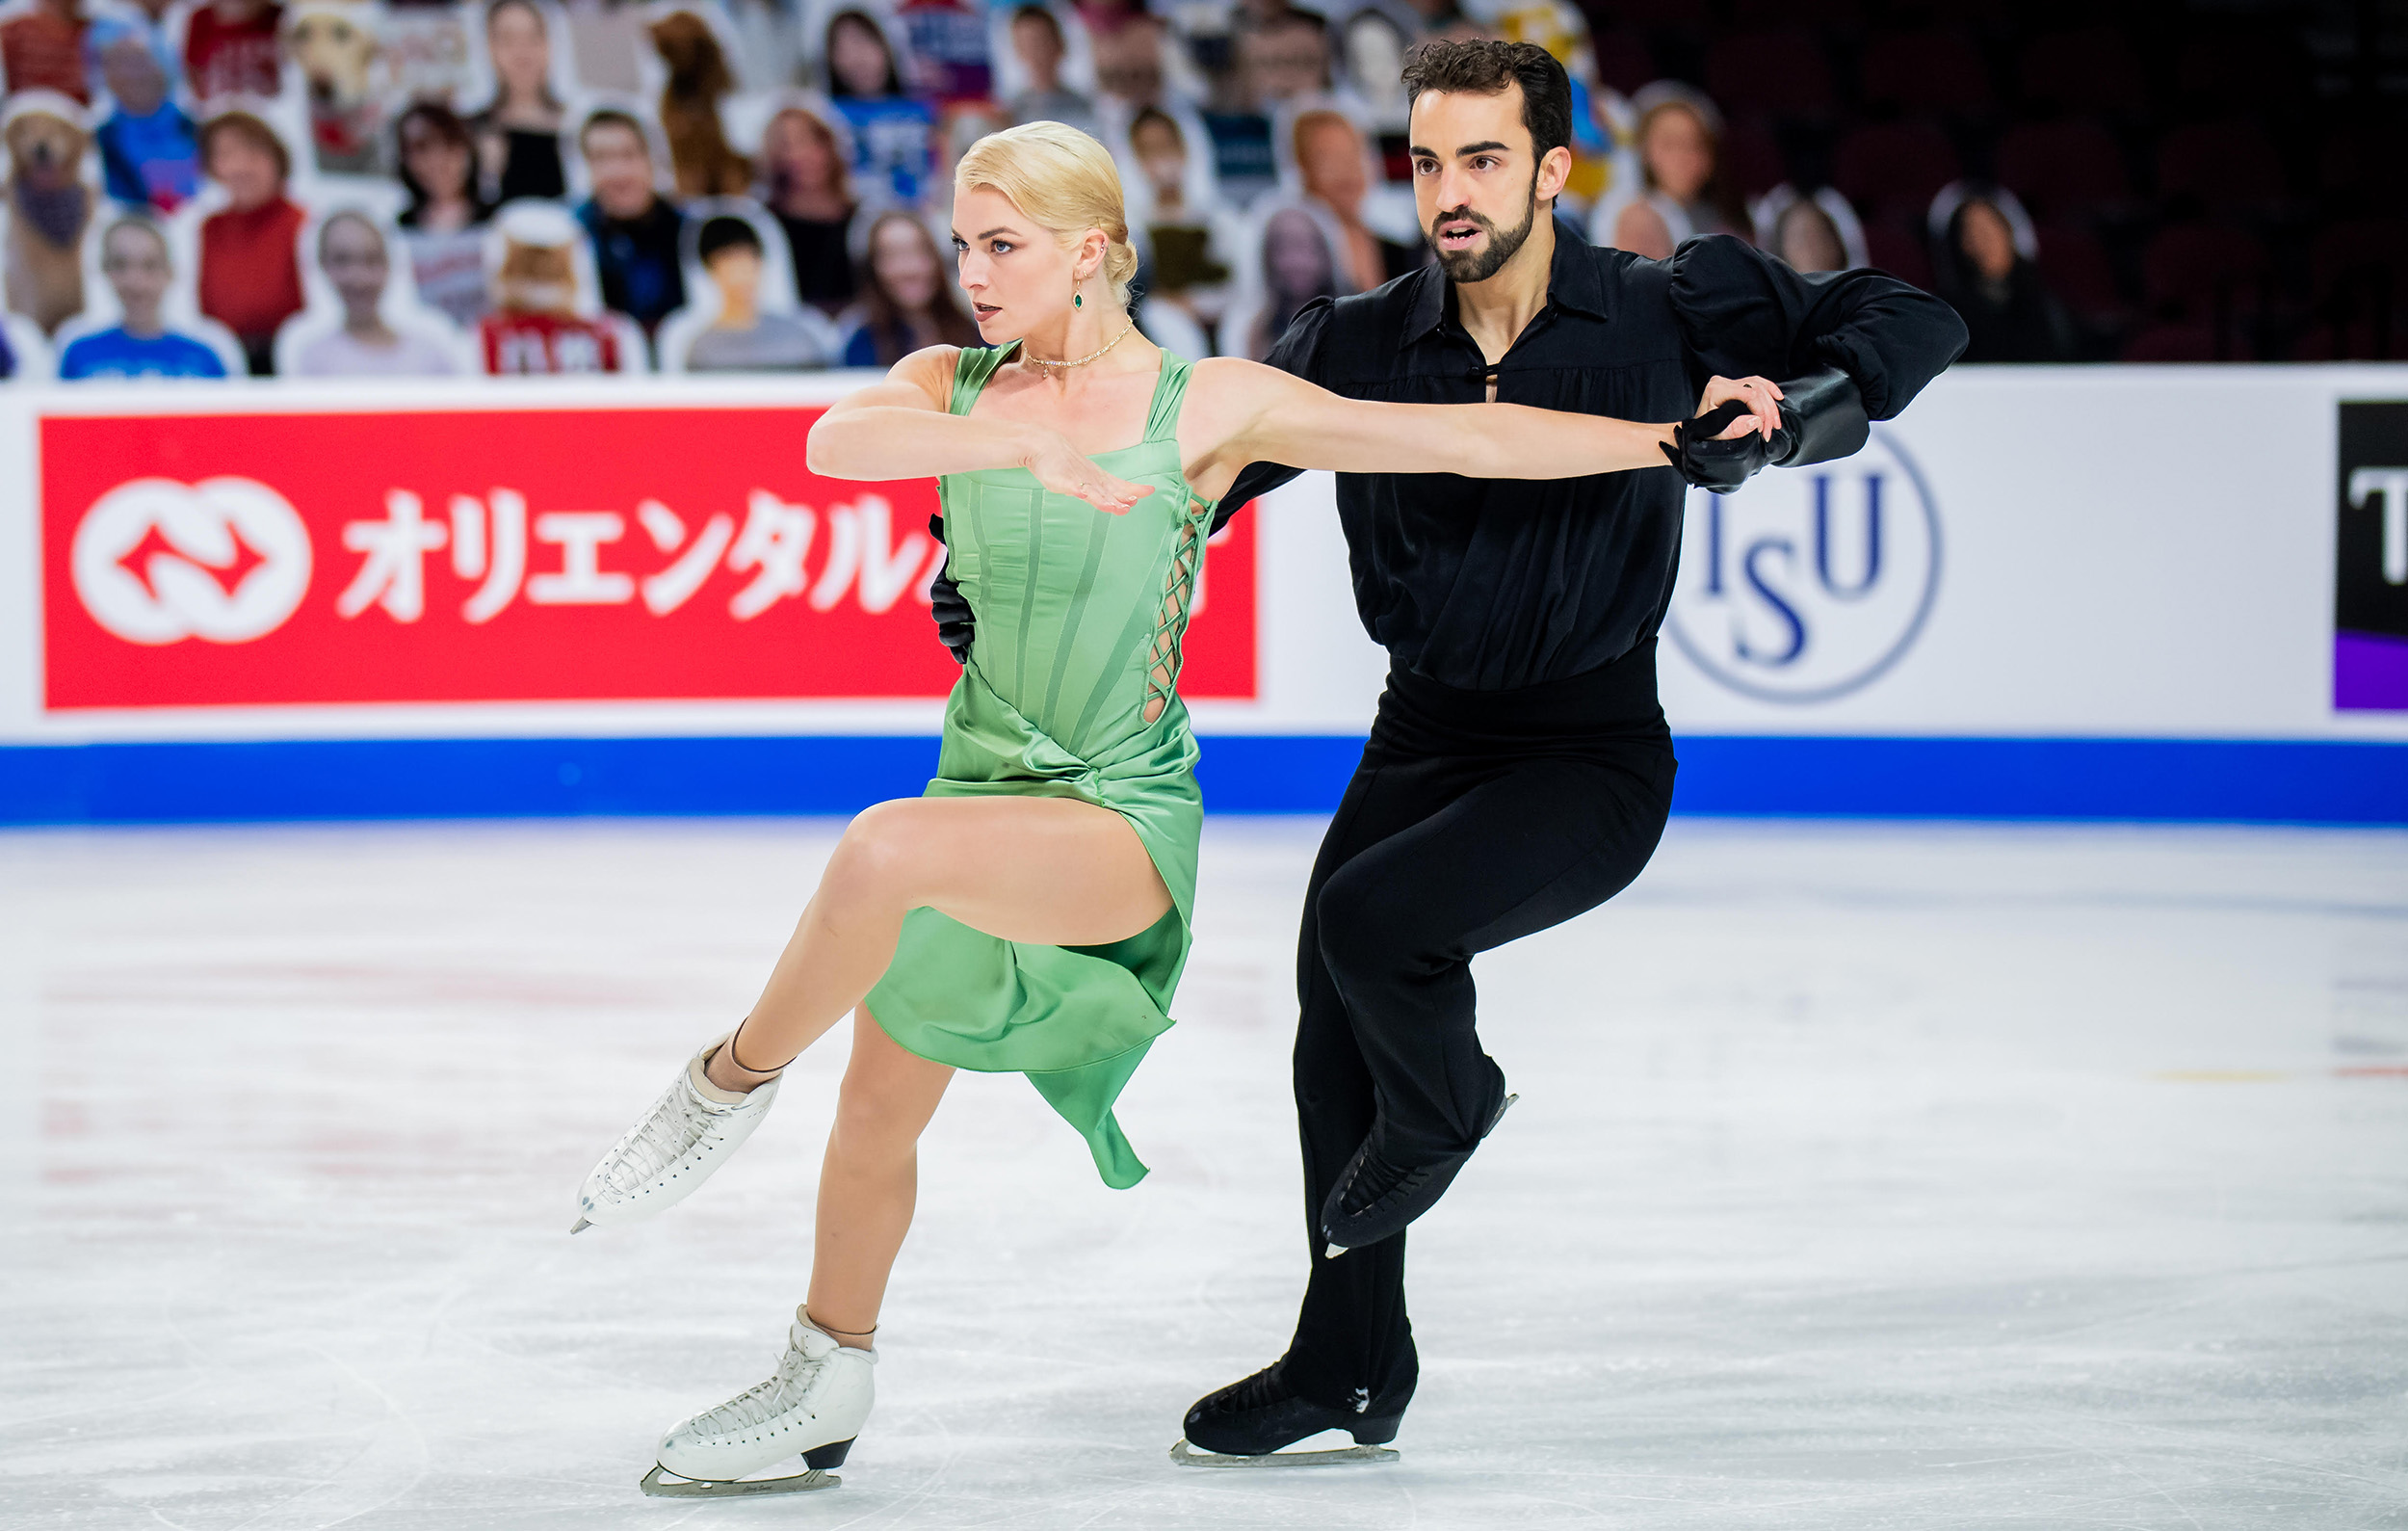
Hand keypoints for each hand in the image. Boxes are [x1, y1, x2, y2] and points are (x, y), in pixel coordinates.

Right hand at [1023, 430, 1155, 514]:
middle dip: (1120, 497)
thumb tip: (1126, 505)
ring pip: (1091, 491)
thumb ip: (1105, 493)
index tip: (1150, 490)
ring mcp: (1076, 480)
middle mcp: (1092, 480)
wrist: (1046, 446)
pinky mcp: (1060, 481)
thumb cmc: (1070, 466)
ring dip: (1102, 498)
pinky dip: (1076, 490)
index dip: (1134, 489)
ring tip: (1112, 506)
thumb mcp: (1090, 479)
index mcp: (1100, 480)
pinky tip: (1081, 494)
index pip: (1121, 486)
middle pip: (1108, 491)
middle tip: (1133, 502)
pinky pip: (1069, 486)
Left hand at [1697, 375, 1783, 440]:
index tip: (1763, 429)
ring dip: (1771, 404)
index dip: (1761, 411)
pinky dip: (1769, 389)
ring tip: (1775, 423)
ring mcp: (1728, 382)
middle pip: (1756, 390)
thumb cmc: (1703, 434)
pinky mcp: (1734, 385)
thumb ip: (1734, 429)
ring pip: (1759, 386)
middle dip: (1768, 412)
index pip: (1749, 394)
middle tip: (1770, 430)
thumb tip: (1756, 421)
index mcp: (1716, 391)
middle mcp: (1722, 383)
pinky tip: (1777, 398)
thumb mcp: (1717, 436)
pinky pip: (1756, 382)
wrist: (1694, 432)